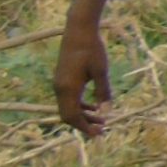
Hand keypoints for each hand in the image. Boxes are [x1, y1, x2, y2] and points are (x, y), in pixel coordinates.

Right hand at [52, 3, 111, 135]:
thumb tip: (107, 112)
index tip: (98, 134)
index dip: (84, 128)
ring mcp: (59, 83)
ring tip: (103, 120)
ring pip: (68, 107)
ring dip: (84, 116)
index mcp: (68, 88)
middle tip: (102, 130)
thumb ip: (103, 92)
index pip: (72, 116)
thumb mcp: (101, 71)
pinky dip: (80, 106)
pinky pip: (69, 99)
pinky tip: (94, 108)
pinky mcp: (62, 79)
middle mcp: (60, 88)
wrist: (78, 31)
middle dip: (84, 124)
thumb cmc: (92, 49)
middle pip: (68, 115)